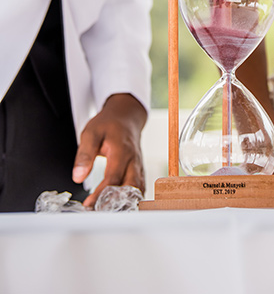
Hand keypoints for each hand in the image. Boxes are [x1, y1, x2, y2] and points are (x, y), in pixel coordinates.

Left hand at [72, 93, 146, 207]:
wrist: (126, 116)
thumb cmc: (108, 124)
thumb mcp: (90, 134)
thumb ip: (84, 155)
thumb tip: (78, 177)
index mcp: (122, 151)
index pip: (113, 178)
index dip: (101, 194)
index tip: (89, 205)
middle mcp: (133, 160)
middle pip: (131, 187)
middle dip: (116, 203)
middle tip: (99, 213)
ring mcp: (139, 166)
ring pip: (138, 189)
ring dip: (125, 203)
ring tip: (108, 213)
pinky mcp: (139, 170)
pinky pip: (139, 187)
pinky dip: (131, 198)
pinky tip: (119, 206)